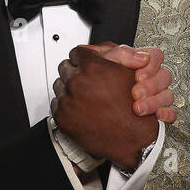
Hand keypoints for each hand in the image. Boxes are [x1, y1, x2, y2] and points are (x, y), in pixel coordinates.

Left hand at [52, 46, 160, 170]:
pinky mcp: (61, 116)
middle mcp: (77, 83)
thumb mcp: (129, 73)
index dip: (84, 58)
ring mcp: (67, 100)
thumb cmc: (133, 111)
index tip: (86, 63)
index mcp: (93, 68)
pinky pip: (57, 103)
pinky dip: (67, 105)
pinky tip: (81, 109)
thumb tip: (99, 49)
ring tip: (86, 96)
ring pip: (59, 85)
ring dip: (70, 88)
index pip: (77, 52)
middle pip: (66, 67)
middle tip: (87, 81)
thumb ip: (113, 55)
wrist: (131, 140)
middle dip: (76, 72)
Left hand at [82, 43, 176, 122]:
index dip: (151, 65)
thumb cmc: (95, 84)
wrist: (92, 112)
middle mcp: (150, 78)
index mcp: (139, 63)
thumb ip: (119, 54)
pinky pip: (170, 113)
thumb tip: (142, 58)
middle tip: (136, 94)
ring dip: (155, 102)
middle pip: (164, 76)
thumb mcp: (102, 63)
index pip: (155, 56)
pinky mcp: (156, 114)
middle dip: (151, 86)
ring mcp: (154, 96)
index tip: (138, 76)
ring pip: (167, 95)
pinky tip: (156, 117)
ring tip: (138, 109)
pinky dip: (166, 115)